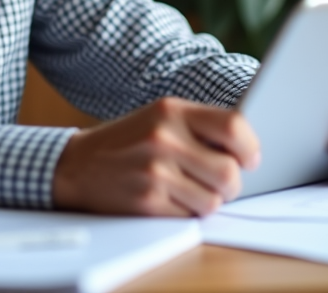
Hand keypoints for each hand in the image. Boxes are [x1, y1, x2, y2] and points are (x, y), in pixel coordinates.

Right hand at [52, 97, 259, 216]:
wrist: (77, 165)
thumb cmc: (129, 141)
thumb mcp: (160, 118)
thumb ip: (200, 126)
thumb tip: (249, 148)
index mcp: (171, 111)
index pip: (234, 126)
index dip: (250, 147)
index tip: (249, 158)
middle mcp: (164, 138)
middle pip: (229, 171)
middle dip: (232, 183)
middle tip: (221, 182)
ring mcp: (154, 171)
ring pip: (214, 200)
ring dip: (209, 200)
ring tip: (190, 189)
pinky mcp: (146, 201)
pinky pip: (190, 216)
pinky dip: (187, 212)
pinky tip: (170, 198)